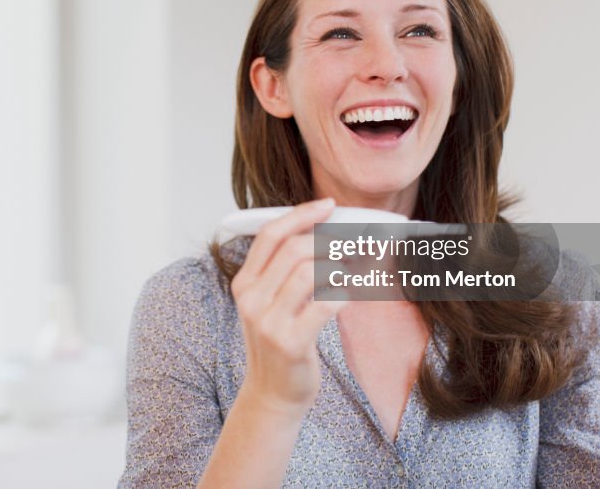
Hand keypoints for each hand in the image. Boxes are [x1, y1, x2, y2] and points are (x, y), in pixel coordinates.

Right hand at [230, 198, 345, 416]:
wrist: (272, 394)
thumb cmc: (279, 341)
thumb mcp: (269, 304)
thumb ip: (285, 271)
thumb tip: (328, 233)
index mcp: (244, 284)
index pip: (270, 235)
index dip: (301, 214)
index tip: (328, 205)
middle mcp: (251, 299)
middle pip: (294, 249)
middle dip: (330, 239)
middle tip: (355, 240)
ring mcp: (268, 322)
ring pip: (312, 273)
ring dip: (339, 267)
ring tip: (350, 272)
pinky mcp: (291, 342)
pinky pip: (326, 303)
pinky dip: (343, 294)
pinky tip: (345, 298)